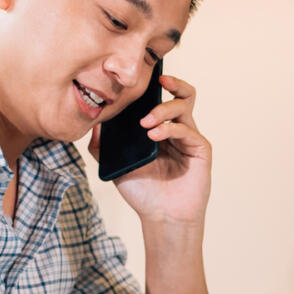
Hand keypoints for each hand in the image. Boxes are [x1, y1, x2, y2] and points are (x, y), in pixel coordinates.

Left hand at [88, 74, 211, 224]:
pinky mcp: (200, 149)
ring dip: (163, 109)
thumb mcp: (115, 165)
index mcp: (160, 129)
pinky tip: (154, 136)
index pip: (162, 98)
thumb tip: (94, 123)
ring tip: (146, 122)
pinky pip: (188, 130)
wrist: (161, 218)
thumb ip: (102, 145)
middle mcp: (178, 130)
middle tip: (154, 85)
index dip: (156, 84)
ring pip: (184, 106)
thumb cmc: (143, 192)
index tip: (141, 76)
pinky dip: (170, 128)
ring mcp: (190, 139)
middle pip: (182, 94)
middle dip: (171, 82)